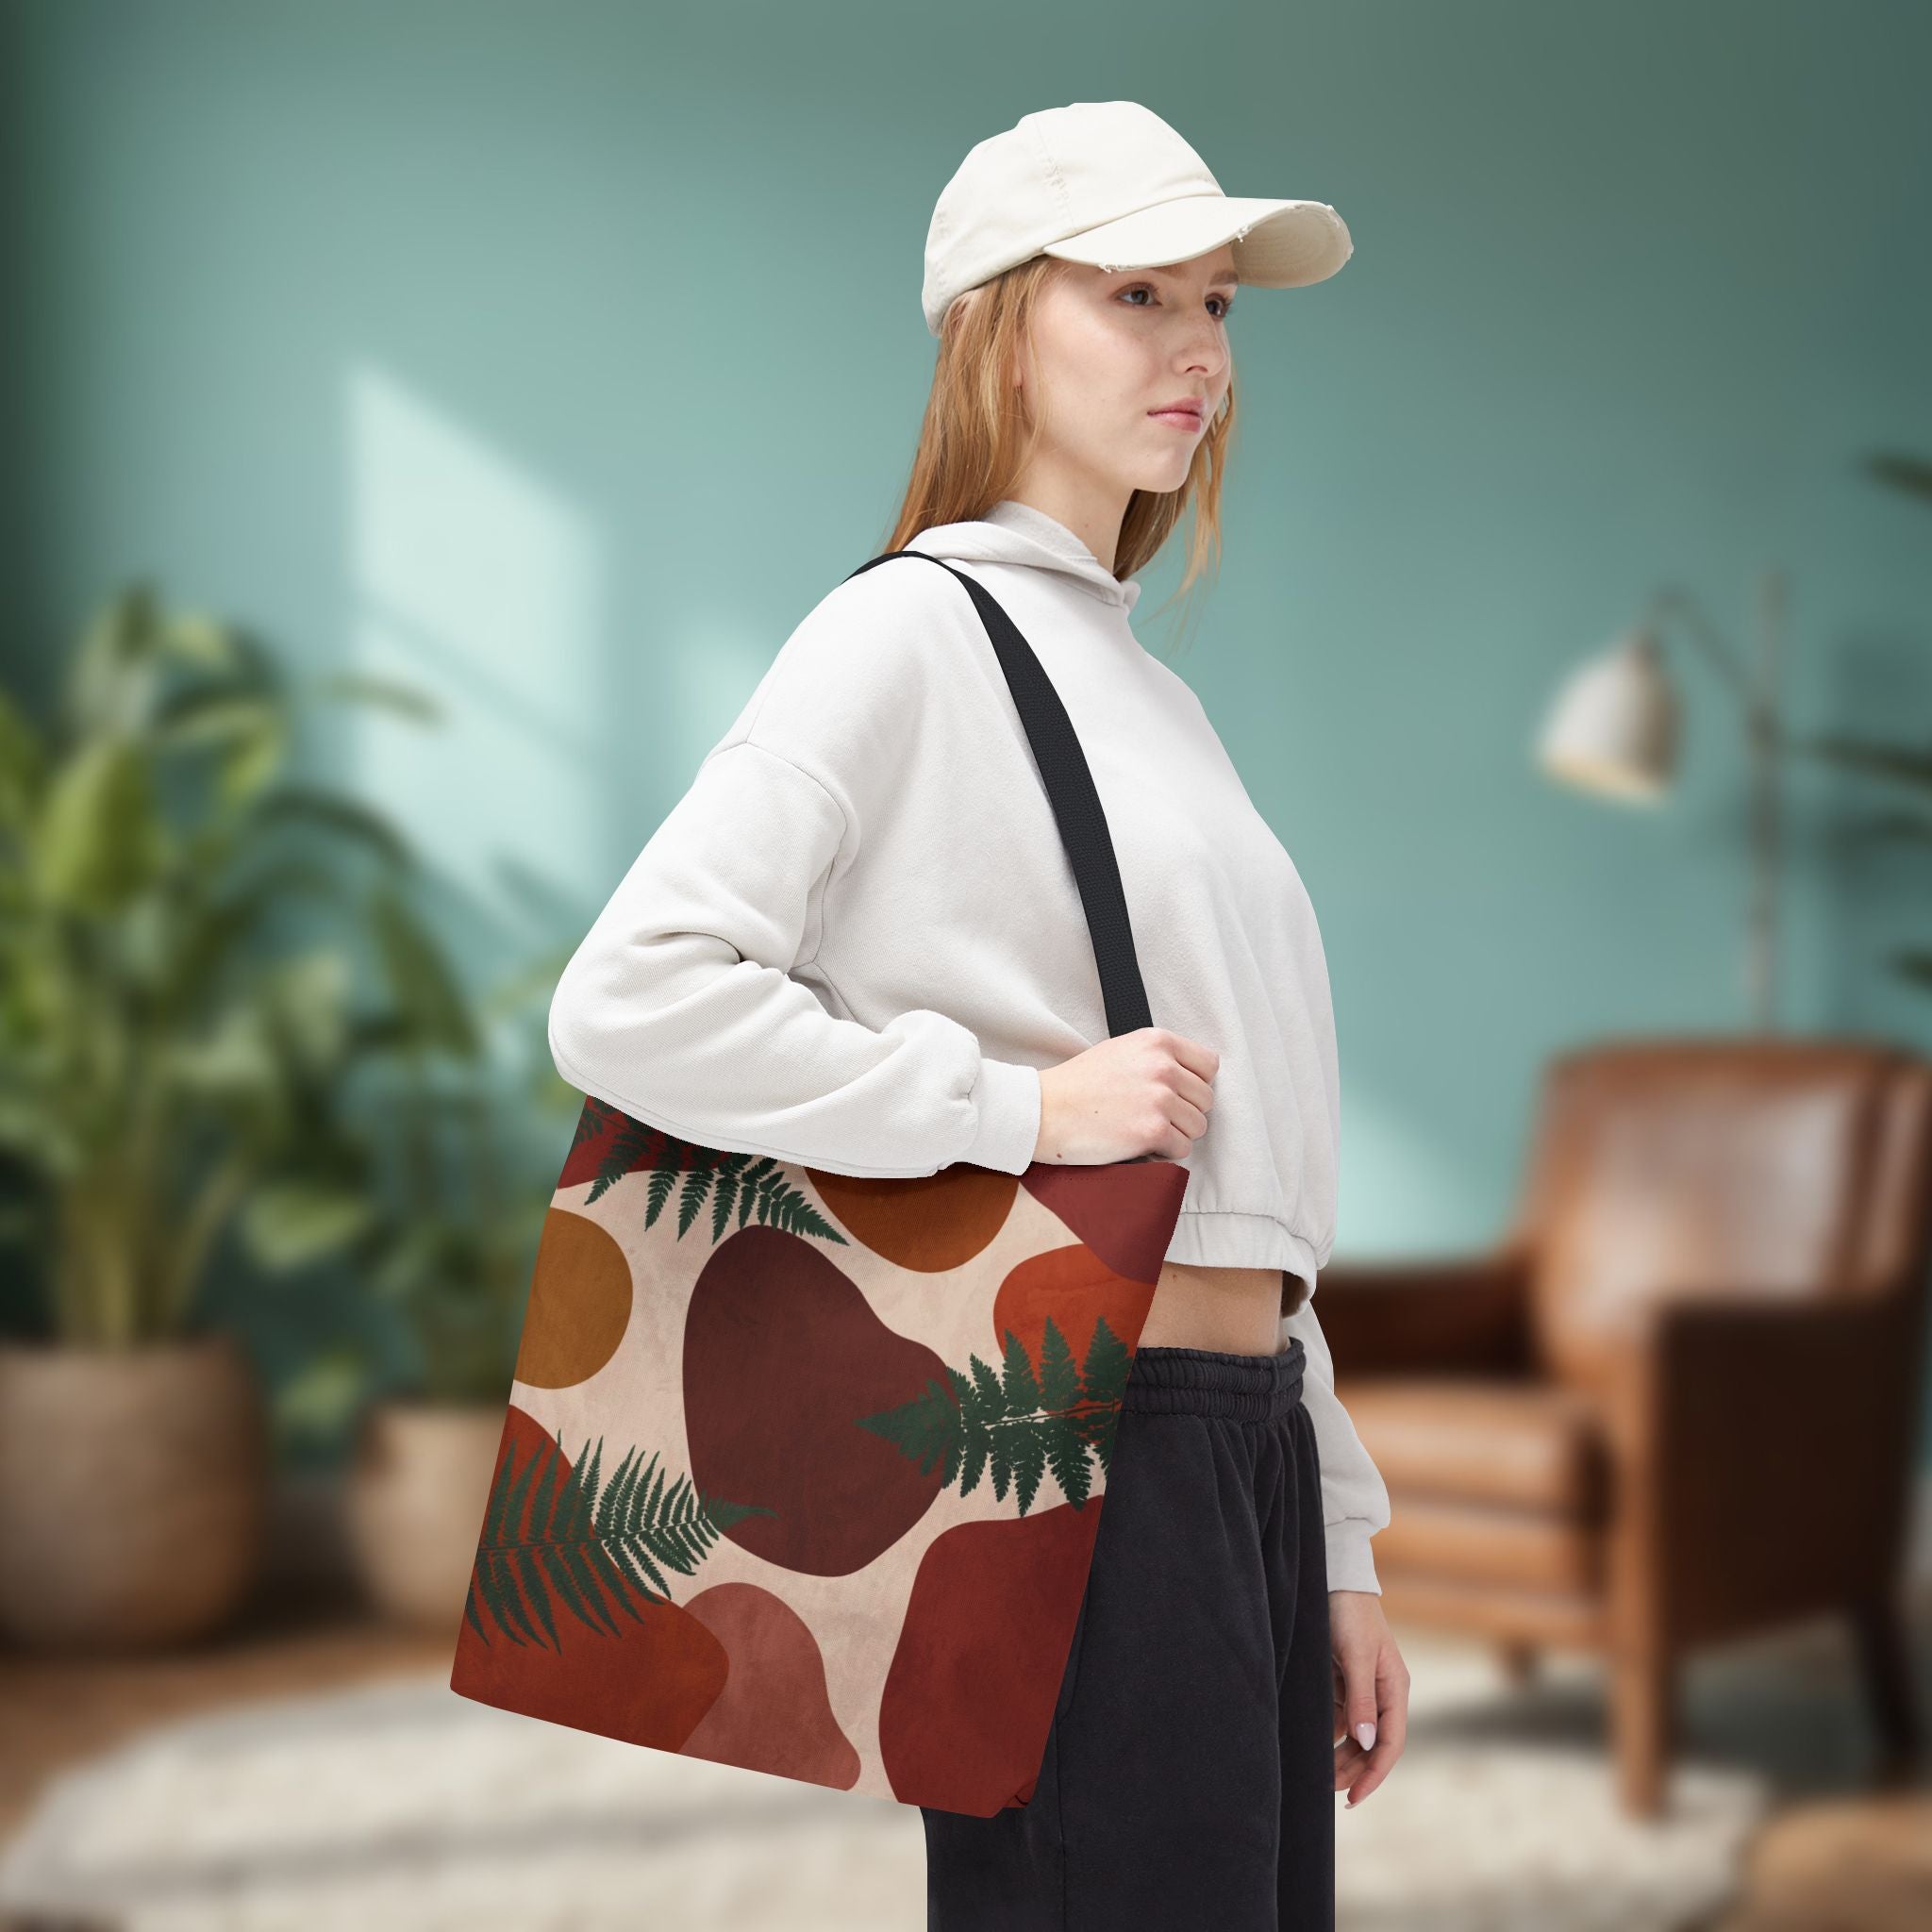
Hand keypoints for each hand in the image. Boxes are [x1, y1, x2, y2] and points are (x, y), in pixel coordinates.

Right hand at [1034, 1027, 1217, 1164]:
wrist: (1044, 1110)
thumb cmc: (1077, 1084)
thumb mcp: (1121, 1051)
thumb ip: (1157, 1058)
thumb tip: (1189, 1078)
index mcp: (1157, 1041)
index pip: (1209, 1064)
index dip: (1194, 1084)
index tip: (1177, 1094)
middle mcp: (1163, 1066)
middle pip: (1205, 1099)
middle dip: (1184, 1112)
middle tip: (1154, 1117)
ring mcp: (1159, 1099)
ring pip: (1198, 1126)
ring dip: (1176, 1134)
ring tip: (1144, 1130)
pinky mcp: (1152, 1131)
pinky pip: (1182, 1149)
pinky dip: (1164, 1153)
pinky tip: (1139, 1145)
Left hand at [1329, 1590, 1407, 1806]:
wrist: (1333, 1579)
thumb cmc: (1350, 1614)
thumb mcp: (1357, 1656)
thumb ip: (1362, 1699)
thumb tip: (1367, 1743)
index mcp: (1394, 1688)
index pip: (1391, 1743)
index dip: (1374, 1773)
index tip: (1354, 1797)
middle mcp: (1381, 1692)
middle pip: (1372, 1744)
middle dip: (1353, 1769)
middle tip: (1327, 1789)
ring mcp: (1361, 1687)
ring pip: (1354, 1734)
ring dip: (1340, 1754)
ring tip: (1318, 1773)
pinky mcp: (1342, 1680)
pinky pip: (1338, 1716)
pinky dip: (1328, 1733)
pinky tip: (1313, 1743)